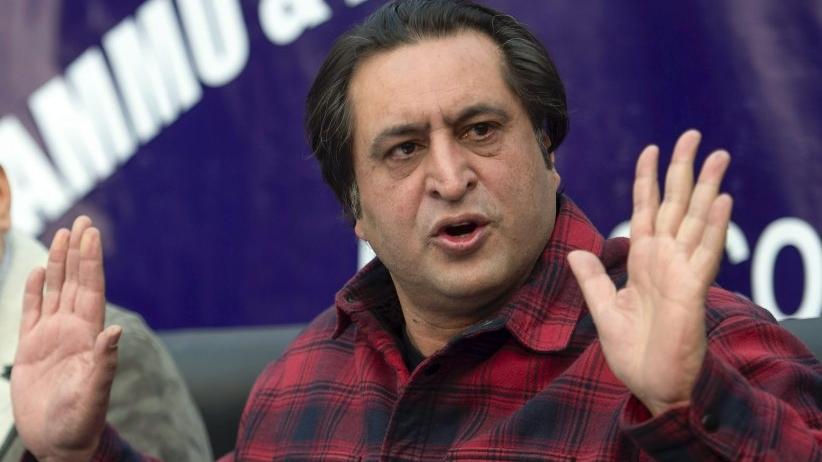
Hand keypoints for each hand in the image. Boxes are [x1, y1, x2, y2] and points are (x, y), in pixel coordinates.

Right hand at [11, 216, 120, 460]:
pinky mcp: (31, 348)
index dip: (92, 261)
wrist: (58, 441)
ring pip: (56, 290)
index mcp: (89, 335)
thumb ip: (104, 363)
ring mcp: (52, 336)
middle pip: (76, 281)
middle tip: (82, 219)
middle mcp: (73, 329)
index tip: (92, 233)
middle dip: (79, 251)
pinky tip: (39, 270)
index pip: (92, 288)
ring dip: (60, 262)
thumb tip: (115, 331)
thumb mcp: (94, 392)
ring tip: (62, 234)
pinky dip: (35, 290)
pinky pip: (32, 311)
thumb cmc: (80, 421)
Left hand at [567, 130, 731, 415]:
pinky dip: (713, 227)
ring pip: (696, 220)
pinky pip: (704, 253)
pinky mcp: (693, 290)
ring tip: (718, 155)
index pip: (645, 210)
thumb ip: (592, 279)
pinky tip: (721, 201)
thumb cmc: (633, 351)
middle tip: (692, 134)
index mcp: (644, 261)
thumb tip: (575, 251)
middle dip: (682, 170)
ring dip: (707, 187)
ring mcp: (682, 272)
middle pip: (675, 204)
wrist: (652, 385)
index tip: (651, 149)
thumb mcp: (603, 309)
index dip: (647, 180)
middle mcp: (665, 260)